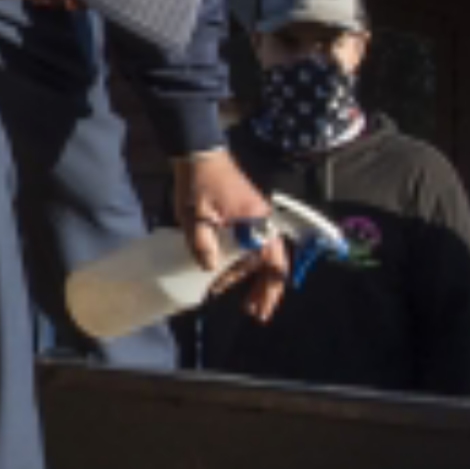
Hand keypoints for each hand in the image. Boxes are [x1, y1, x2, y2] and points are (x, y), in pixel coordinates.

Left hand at [172, 148, 286, 322]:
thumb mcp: (196, 217)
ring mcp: (255, 221)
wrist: (199, 155)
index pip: (274, 264)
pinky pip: (247, 247)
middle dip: (264, 291)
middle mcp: (263, 224)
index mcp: (258, 225)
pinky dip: (240, 264)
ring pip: (257, 257)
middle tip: (254, 313)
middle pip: (270, 264)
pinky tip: (225, 276)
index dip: (270, 290)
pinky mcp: (244, 218)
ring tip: (238, 300)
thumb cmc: (200, 184)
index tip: (260, 310)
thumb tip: (210, 271)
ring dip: (249, 279)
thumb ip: (203, 244)